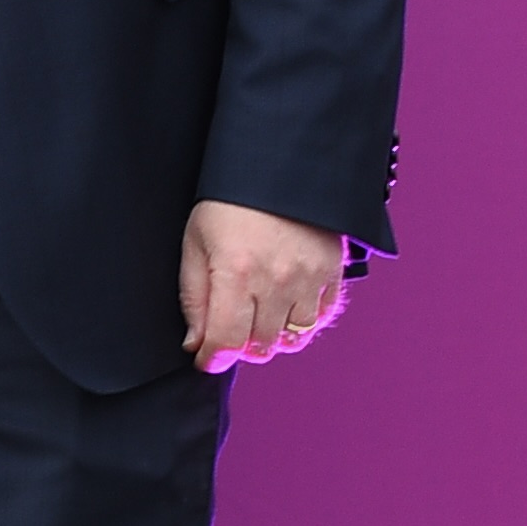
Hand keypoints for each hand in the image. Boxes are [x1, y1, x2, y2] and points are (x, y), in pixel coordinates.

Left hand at [182, 201, 351, 372]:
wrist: (279, 166)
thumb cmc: (228, 203)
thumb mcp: (196, 243)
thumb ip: (194, 298)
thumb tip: (196, 344)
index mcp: (236, 272)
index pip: (226, 341)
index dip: (212, 359)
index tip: (205, 359)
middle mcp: (276, 280)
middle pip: (261, 346)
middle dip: (240, 348)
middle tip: (229, 332)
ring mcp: (309, 278)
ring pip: (294, 338)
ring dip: (272, 339)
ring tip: (257, 320)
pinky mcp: (332, 272)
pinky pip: (322, 318)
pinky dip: (303, 323)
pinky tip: (285, 309)